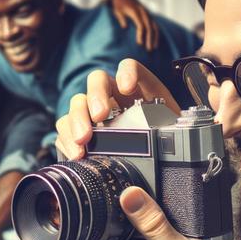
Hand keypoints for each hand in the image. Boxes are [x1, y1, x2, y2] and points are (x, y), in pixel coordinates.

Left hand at [46, 186, 232, 239]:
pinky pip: (102, 239)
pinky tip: (112, 204)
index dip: (44, 229)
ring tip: (80, 185)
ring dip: (79, 217)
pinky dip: (100, 223)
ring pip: (84, 238)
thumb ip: (153, 223)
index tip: (42, 202)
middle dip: (59, 214)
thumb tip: (127, 192)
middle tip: (62, 183)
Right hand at [55, 60, 176, 160]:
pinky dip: (67, 139)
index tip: (128, 87)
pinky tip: (76, 153)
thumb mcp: (175, 138)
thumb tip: (175, 140)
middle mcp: (115, 98)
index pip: (130, 68)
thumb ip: (175, 134)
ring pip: (78, 103)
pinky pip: (65, 130)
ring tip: (83, 140)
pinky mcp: (79, 134)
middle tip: (100, 115)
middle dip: (96, 95)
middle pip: (97, 81)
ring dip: (77, 118)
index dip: (127, 72)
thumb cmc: (166, 151)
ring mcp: (94, 115)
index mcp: (140, 92)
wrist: (155, 171)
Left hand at [106, 0, 158, 51]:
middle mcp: (143, 12)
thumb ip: (121, 18)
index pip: (140, 25)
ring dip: (155, 37)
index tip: (139, 44)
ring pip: (154, 26)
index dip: (141, 35)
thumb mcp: (117, 11)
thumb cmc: (118, 5)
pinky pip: (154, 25)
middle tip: (148, 50)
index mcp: (136, 11)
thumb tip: (124, 27)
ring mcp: (147, 13)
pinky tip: (155, 42)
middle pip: (149, 27)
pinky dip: (155, 33)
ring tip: (153, 48)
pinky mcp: (148, 15)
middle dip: (150, 39)